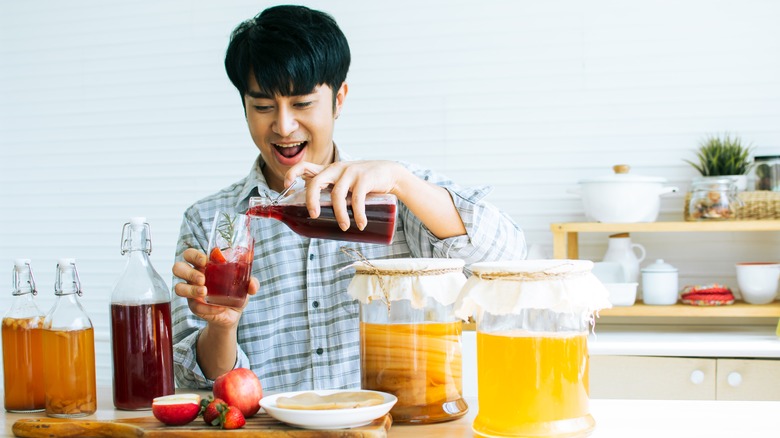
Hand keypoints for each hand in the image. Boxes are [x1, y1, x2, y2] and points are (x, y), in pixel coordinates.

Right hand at [172, 248, 258, 328]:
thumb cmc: (235, 293)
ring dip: (191, 290)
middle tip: (203, 279)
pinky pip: (194, 306)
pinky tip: (218, 308)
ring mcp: (191, 292)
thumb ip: (251, 283)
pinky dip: (207, 308)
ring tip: (205, 292)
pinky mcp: (194, 307)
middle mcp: (194, 277)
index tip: (205, 260)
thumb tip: (252, 285)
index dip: (193, 255)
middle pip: (178, 268)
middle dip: (188, 272)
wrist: (232, 315)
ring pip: (178, 288)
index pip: (189, 254)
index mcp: (204, 266)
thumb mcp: (245, 286)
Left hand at [285, 160, 407, 230]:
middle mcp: (337, 169)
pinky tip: (360, 224)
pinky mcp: (365, 178)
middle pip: (316, 182)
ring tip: (344, 227)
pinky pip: (357, 198)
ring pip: (337, 194)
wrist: (391, 174)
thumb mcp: (346, 183)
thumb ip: (334, 193)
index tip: (286, 185)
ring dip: (339, 214)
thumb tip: (320, 219)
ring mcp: (351, 172)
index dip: (292, 174)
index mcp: (329, 171)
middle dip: (312, 200)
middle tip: (314, 216)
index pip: (305, 166)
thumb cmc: (364, 183)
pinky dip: (358, 214)